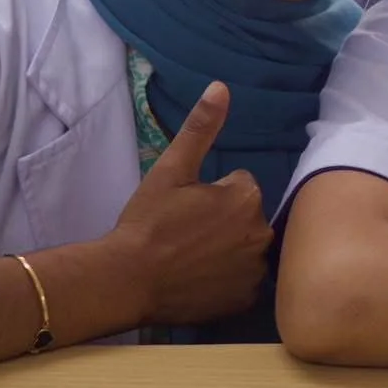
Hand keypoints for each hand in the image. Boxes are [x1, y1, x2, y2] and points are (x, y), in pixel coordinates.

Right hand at [105, 82, 272, 324]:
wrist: (125, 280)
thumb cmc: (146, 223)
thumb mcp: (171, 169)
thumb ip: (200, 128)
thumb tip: (221, 87)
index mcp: (247, 199)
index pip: (241, 187)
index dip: (212, 195)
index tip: (187, 208)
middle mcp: (262, 234)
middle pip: (247, 219)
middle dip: (224, 222)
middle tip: (187, 233)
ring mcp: (255, 270)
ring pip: (247, 249)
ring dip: (229, 250)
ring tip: (192, 257)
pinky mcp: (245, 300)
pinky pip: (243, 282)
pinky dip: (227, 280)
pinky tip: (200, 280)